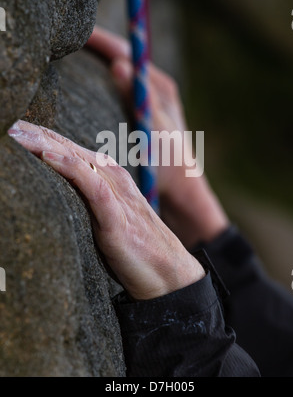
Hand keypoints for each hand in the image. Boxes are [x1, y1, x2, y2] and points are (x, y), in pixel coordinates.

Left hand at [8, 121, 204, 299]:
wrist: (170, 275)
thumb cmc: (137, 247)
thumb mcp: (108, 218)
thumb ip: (89, 200)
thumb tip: (61, 194)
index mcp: (110, 178)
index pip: (71, 150)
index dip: (43, 138)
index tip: (16, 130)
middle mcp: (114, 180)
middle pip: (71, 149)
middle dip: (39, 135)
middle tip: (10, 123)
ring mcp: (118, 197)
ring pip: (79, 161)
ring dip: (48, 145)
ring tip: (20, 133)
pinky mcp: (119, 219)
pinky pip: (94, 188)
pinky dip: (71, 168)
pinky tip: (49, 157)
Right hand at [86, 27, 228, 247]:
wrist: (179, 191)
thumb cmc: (170, 165)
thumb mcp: (156, 131)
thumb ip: (140, 98)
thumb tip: (121, 63)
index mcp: (160, 87)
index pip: (126, 51)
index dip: (100, 40)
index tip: (75, 31)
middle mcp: (155, 89)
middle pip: (121, 57)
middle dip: (95, 47)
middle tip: (64, 39)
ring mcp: (148, 101)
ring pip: (118, 73)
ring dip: (97, 62)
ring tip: (68, 57)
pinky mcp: (141, 115)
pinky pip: (117, 90)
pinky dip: (100, 83)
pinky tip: (83, 89)